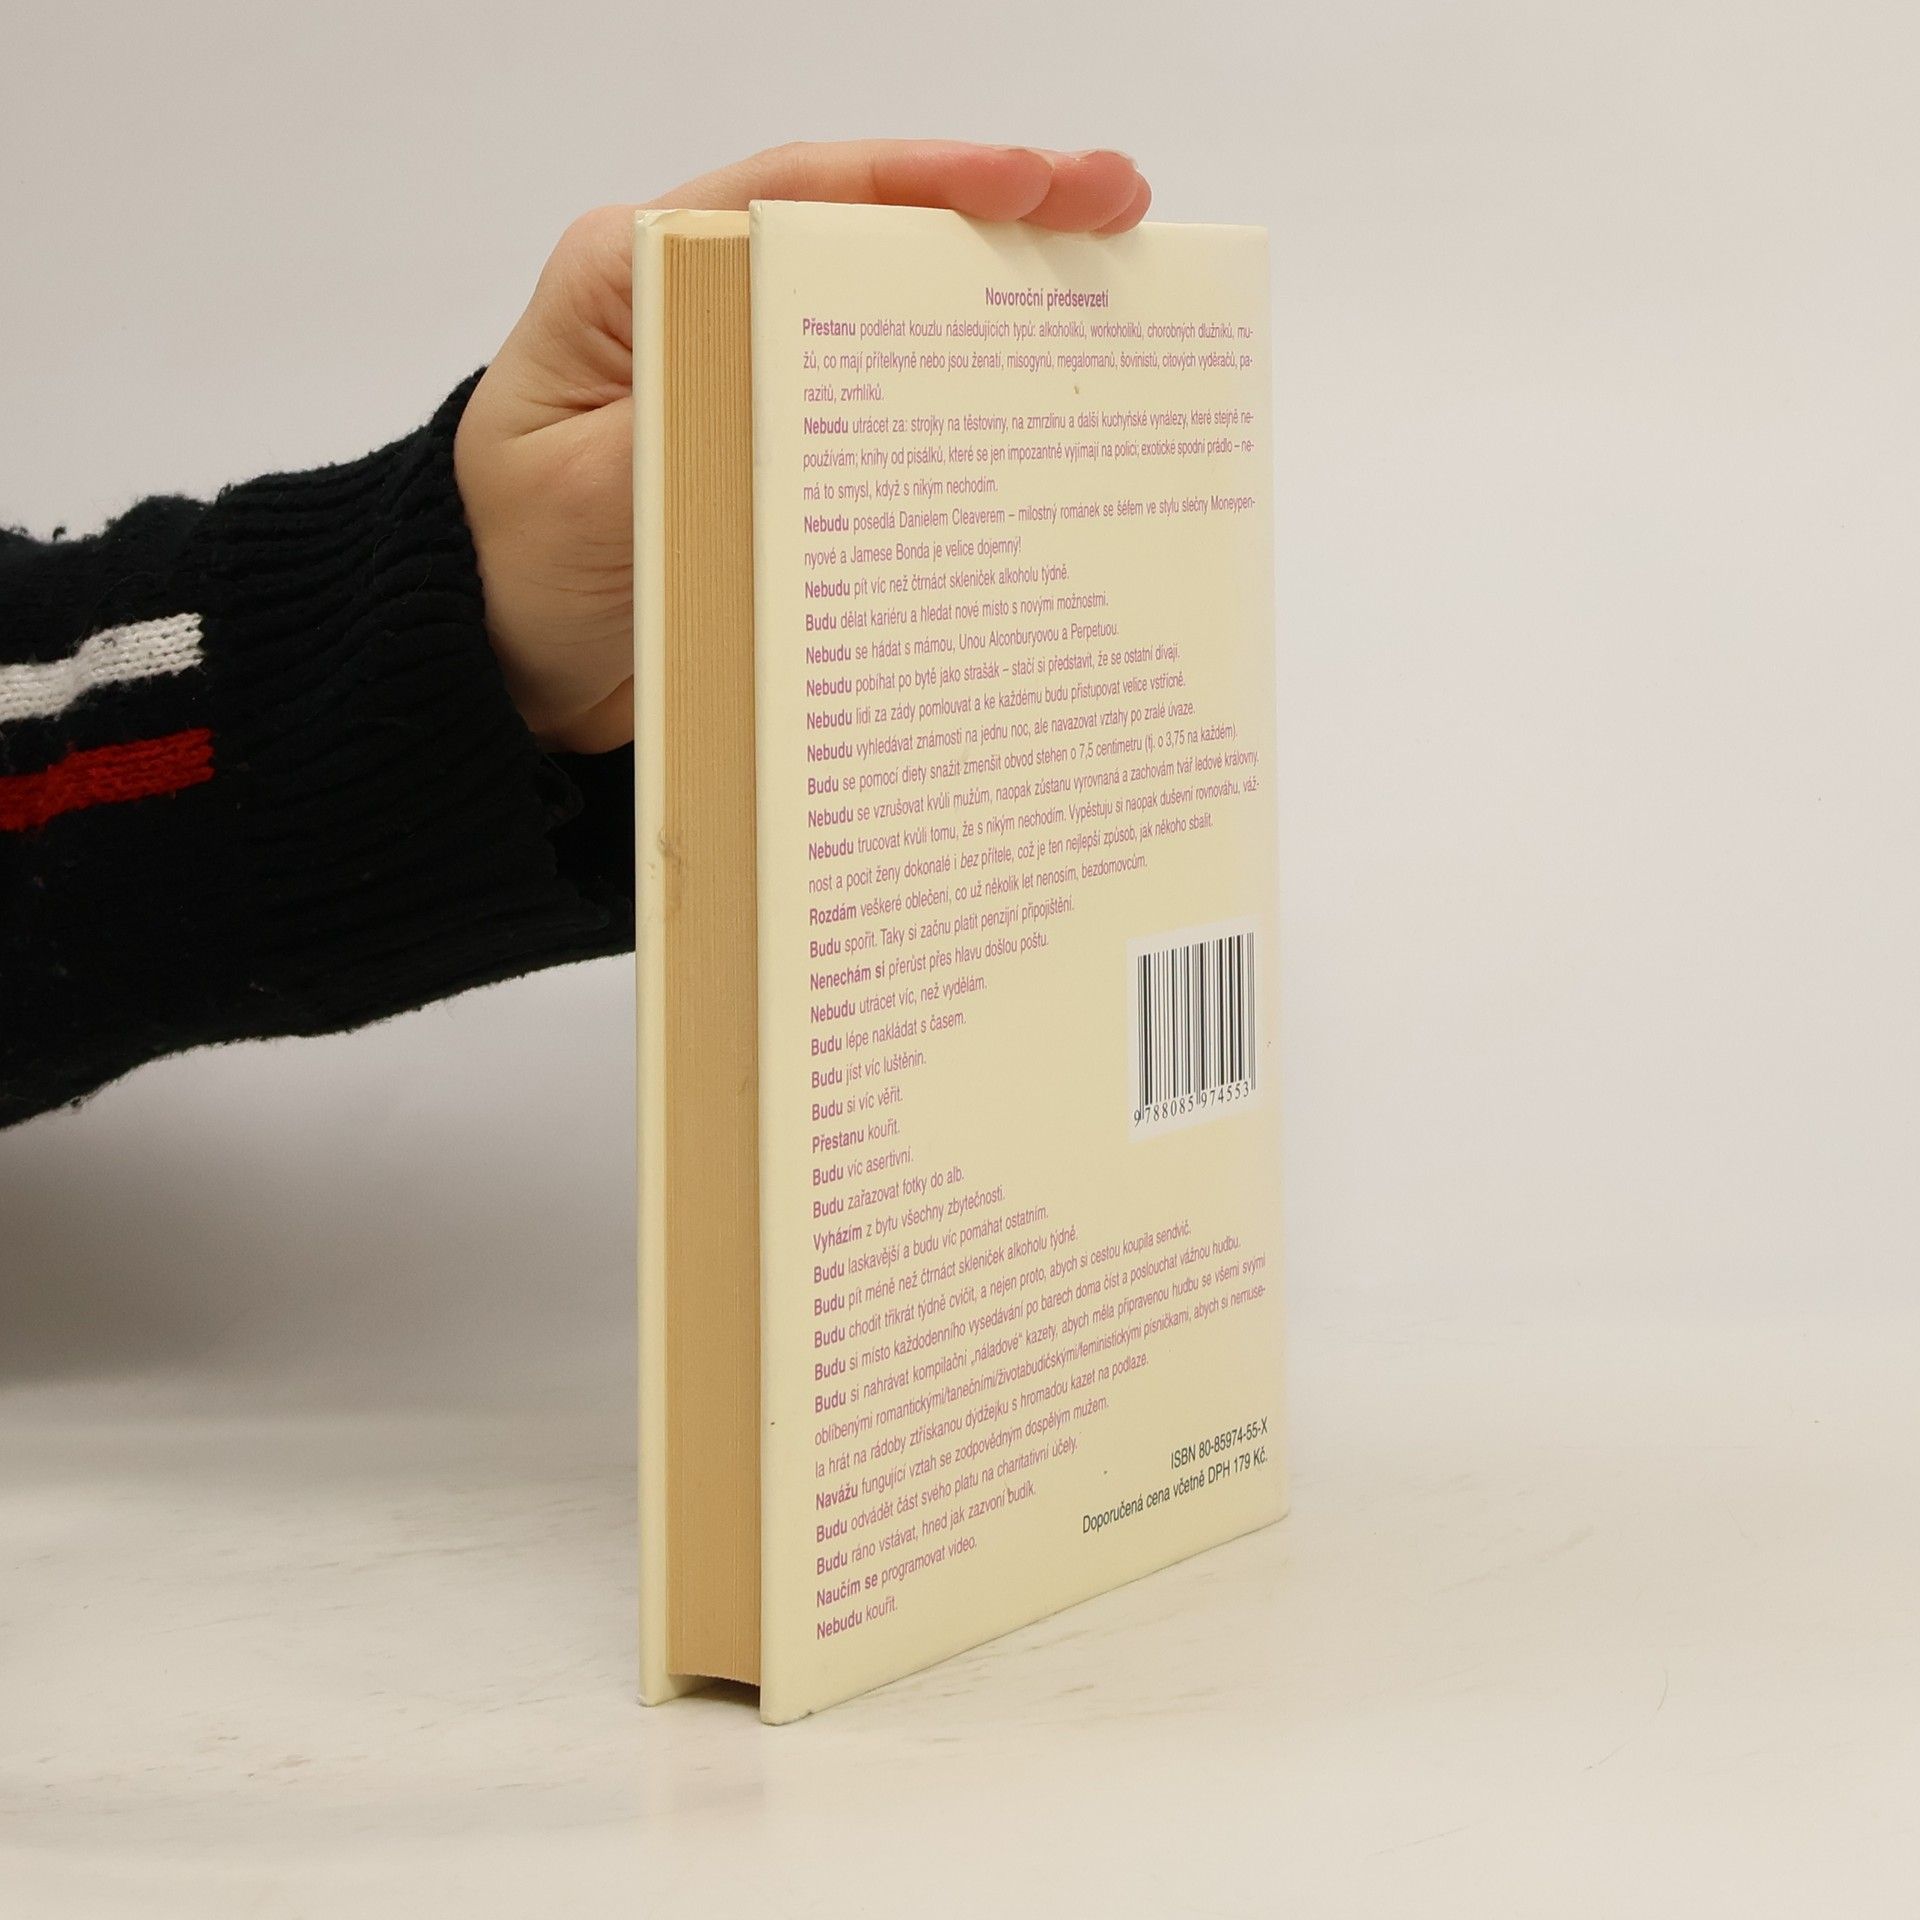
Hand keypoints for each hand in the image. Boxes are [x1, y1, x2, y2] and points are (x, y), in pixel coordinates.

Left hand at [453, 140, 1150, 752]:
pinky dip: (956, 401)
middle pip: (862, 236)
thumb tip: (802, 378)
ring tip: (1114, 289)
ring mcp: (745, 371)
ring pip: (884, 317)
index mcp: (637, 274)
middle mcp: (700, 301)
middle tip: (1122, 208)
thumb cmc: (514, 570)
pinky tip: (1036, 408)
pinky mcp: (775, 444)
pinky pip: (877, 409)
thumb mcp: (589, 494)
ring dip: (994, 303)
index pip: (796, 193)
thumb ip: (688, 424)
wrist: (498, 664)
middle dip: (996, 215)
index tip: (1031, 182)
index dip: (923, 180)